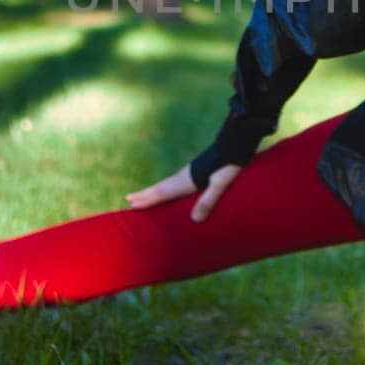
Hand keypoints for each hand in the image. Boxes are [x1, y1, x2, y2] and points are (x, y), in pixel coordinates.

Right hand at [124, 162, 243, 221]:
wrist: (236, 144)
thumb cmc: (229, 164)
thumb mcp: (221, 184)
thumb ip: (208, 200)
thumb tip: (194, 220)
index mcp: (186, 181)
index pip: (162, 193)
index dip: (147, 200)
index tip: (131, 205)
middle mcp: (184, 176)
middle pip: (159, 187)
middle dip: (144, 195)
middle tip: (128, 200)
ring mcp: (189, 172)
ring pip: (166, 184)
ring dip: (153, 191)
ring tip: (143, 195)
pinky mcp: (197, 170)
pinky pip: (174, 182)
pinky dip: (166, 187)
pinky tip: (170, 189)